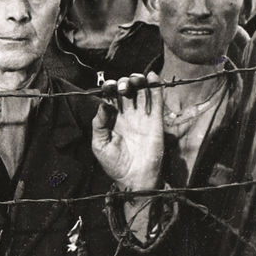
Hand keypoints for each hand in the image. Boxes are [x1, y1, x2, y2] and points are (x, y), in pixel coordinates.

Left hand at [91, 73, 164, 192]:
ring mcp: (142, 117)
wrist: (133, 178)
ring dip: (138, 81)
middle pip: (127, 90)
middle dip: (124, 83)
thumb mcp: (100, 144)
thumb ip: (99, 124)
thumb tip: (103, 104)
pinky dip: (156, 87)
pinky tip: (152, 77)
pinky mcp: (155, 121)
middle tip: (122, 88)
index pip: (111, 97)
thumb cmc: (114, 164)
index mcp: (112, 119)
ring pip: (142, 92)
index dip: (110, 88)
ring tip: (135, 81)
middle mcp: (127, 115)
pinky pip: (157, 100)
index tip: (108, 87)